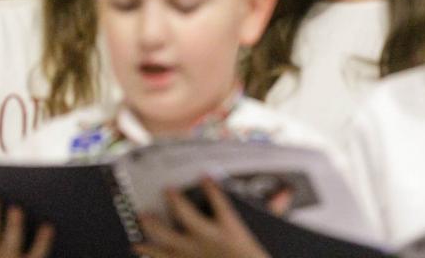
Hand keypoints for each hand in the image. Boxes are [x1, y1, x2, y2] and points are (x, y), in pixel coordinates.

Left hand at [135, 177, 269, 257]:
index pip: (219, 200)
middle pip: (185, 215)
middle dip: (174, 201)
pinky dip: (150, 253)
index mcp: (228, 229)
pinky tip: (137, 247)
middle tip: (166, 190)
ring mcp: (192, 255)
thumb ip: (275, 210)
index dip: (211, 186)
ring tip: (141, 217)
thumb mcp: (264, 236)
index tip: (204, 175)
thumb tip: (286, 192)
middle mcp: (206, 240)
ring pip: (167, 239)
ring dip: (153, 227)